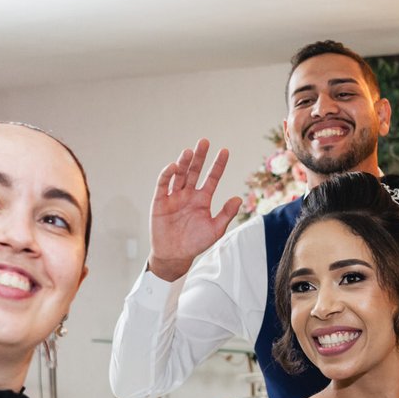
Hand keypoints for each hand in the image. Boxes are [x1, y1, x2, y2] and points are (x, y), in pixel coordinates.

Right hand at [146, 138, 241, 281]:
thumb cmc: (195, 243)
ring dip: (183, 163)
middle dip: (200, 157)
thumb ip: (226, 214)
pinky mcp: (160, 201)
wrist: (175, 256)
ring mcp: (174, 196)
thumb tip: (238, 198)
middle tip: (204, 142)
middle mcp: (188, 194)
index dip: (218, 165)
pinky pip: (163, 184)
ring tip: (189, 151)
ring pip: (179, 175)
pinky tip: (174, 167)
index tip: (225, 151)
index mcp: (202, 199)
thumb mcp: (215, 230)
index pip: (212, 178)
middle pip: (194, 171)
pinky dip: (167, 174)